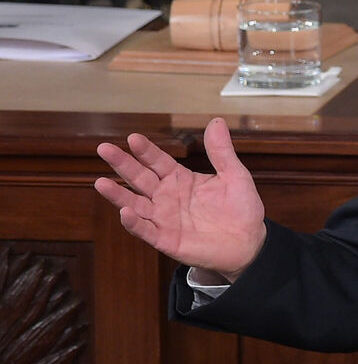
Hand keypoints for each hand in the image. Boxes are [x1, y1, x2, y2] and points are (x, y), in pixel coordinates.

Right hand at [94, 117, 266, 281]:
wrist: (249, 242)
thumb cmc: (241, 208)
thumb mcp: (234, 175)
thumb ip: (221, 151)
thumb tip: (216, 121)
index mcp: (180, 179)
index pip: (157, 161)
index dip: (145, 150)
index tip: (133, 138)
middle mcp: (166, 197)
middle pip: (140, 178)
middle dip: (122, 164)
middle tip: (104, 148)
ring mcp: (164, 218)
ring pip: (135, 204)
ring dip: (118, 194)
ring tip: (101, 182)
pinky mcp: (166, 239)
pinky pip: (146, 230)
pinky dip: (134, 222)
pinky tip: (125, 211)